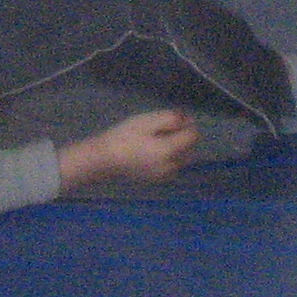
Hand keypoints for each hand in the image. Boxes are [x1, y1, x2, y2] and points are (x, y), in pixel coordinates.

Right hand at [62, 110, 200, 189]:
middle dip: (184, 136)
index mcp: (170, 151)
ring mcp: (163, 175)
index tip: (179, 116)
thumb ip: (170, 119)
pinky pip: (171, 166)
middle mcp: (170, 167)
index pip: (192, 137)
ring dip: (178, 147)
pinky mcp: (155, 179)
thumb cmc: (124, 137)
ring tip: (160, 137)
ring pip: (181, 159)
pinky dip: (170, 157)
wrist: (103, 159)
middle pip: (189, 149)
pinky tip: (155, 149)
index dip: (189, 124)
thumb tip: (186, 119)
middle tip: (168, 125)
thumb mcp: (148, 121)